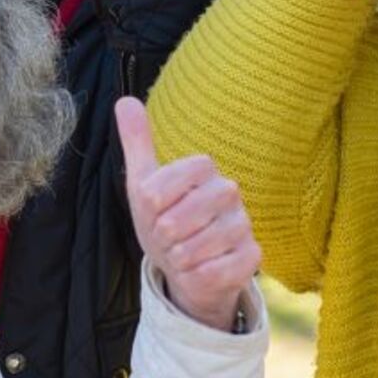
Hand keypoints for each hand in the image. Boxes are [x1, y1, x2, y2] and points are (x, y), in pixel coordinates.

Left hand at [116, 96, 259, 332]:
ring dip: (178, 258)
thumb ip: (137, 142)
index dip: (152, 205)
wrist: (186, 267)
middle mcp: (229, 191)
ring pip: (195, 248)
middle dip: (162, 236)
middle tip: (166, 237)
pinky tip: (198, 270)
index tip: (154, 211)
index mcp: (204, 169)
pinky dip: (196, 276)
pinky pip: (215, 271)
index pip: (165, 185)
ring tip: (181, 254)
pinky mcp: (252, 257)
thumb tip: (125, 100)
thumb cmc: (165, 219)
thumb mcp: (143, 183)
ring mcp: (243, 224)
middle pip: (177, 219)